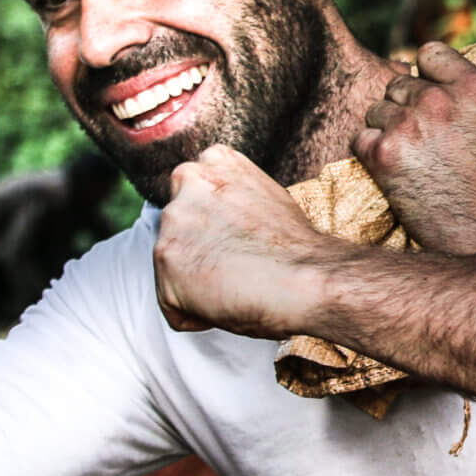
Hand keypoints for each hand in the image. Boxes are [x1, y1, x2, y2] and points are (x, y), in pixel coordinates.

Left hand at [153, 145, 352, 337]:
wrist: (309, 279)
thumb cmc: (298, 248)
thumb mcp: (266, 198)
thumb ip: (234, 200)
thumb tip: (226, 222)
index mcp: (215, 161)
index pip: (194, 198)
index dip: (215, 228)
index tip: (237, 242)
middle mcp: (188, 180)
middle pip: (178, 231)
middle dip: (200, 252)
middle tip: (238, 267)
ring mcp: (174, 219)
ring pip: (172, 267)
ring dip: (197, 283)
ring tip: (236, 285)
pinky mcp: (166, 258)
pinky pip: (172, 304)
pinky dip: (195, 314)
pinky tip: (227, 303)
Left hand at [356, 44, 475, 257]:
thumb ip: (468, 96)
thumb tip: (437, 80)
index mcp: (472, 87)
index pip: (429, 53)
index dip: (426, 76)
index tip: (430, 97)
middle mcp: (438, 100)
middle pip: (398, 84)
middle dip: (405, 107)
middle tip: (422, 141)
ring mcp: (407, 125)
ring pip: (376, 110)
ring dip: (387, 130)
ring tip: (411, 160)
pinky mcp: (383, 154)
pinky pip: (361, 139)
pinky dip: (372, 154)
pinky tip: (394, 172)